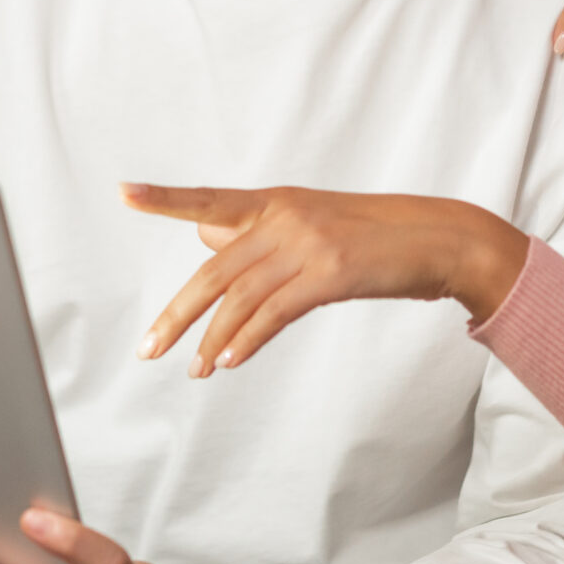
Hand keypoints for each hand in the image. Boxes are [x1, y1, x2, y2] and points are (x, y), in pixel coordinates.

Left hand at [124, 183, 528, 373]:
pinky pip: (275, 312)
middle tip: (149, 349)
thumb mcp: (312, 222)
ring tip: (195, 371)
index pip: (210, 201)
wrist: (438, 238)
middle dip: (178, 314)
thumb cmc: (375, 236)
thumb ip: (260, 233)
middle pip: (215, 268)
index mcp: (277, 200)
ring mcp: (308, 243)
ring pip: (241, 296)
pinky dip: (248, 339)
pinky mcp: (331, 273)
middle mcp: (286, 216)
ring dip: (212, 339)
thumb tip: (207, 238)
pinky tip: (230, 360)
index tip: (125, 192)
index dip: (166, 199)